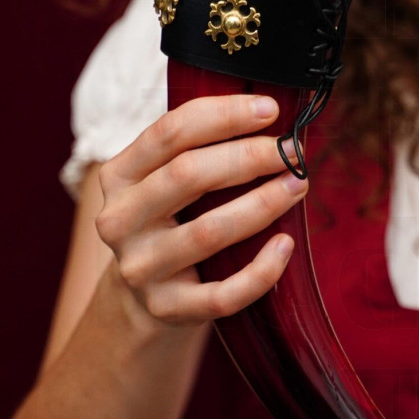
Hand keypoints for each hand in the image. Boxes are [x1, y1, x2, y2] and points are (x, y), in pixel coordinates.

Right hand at [95, 93, 307, 326]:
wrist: (145, 297)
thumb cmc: (171, 222)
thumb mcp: (165, 180)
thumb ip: (198, 149)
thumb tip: (269, 115)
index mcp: (119, 176)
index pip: (170, 132)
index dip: (224, 116)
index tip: (271, 110)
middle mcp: (121, 220)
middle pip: (188, 175)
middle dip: (249, 157)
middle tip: (292, 151)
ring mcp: (141, 268)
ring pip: (209, 231)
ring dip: (263, 204)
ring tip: (298, 184)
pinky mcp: (166, 308)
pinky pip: (222, 294)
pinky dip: (261, 270)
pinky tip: (285, 245)